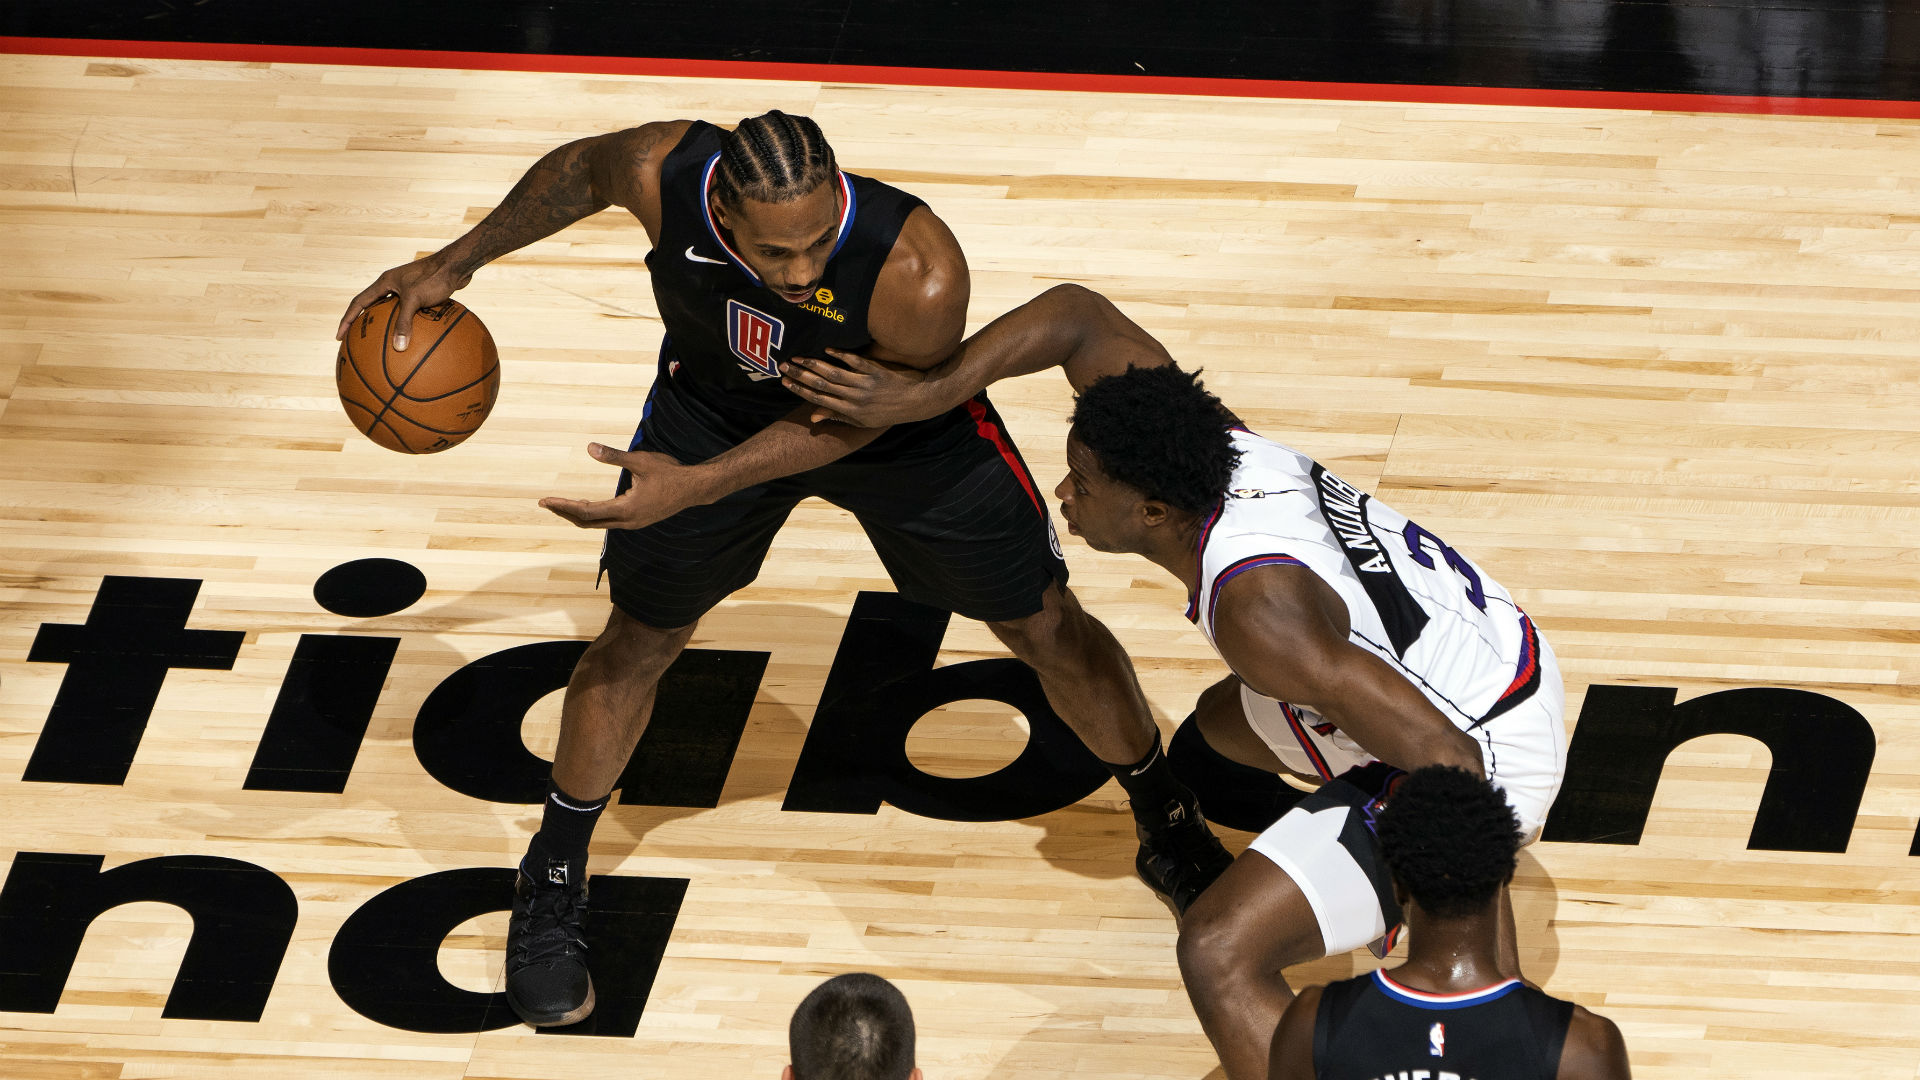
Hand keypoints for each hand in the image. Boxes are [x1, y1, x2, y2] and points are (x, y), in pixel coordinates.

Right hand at [335, 255, 472, 351]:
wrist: (457, 265)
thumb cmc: (435, 277)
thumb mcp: (416, 299)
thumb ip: (404, 323)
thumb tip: (398, 348)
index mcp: (384, 282)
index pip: (358, 303)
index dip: (347, 320)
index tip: (339, 336)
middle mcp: (393, 285)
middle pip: (372, 307)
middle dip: (363, 324)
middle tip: (356, 342)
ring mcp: (408, 290)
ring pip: (392, 311)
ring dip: (387, 326)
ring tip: (383, 345)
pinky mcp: (423, 295)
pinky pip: (411, 314)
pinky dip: (410, 326)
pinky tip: (414, 341)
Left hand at [539, 443, 711, 530]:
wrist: (695, 489)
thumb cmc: (670, 473)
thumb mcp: (641, 460)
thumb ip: (614, 456)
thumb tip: (589, 448)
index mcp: (626, 509)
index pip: (586, 512)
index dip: (564, 506)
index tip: (545, 501)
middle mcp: (627, 521)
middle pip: (588, 522)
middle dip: (565, 513)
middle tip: (546, 504)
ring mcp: (633, 523)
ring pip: (598, 524)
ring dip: (578, 515)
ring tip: (561, 505)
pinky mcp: (638, 519)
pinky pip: (608, 520)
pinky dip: (593, 514)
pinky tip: (588, 504)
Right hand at [780, 348, 941, 426]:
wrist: (920, 402)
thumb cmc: (889, 412)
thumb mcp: (863, 421)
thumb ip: (838, 416)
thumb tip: (813, 416)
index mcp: (850, 410)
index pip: (818, 399)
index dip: (800, 390)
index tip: (784, 381)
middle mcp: (855, 398)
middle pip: (822, 385)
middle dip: (801, 375)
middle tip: (784, 365)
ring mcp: (866, 385)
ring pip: (835, 375)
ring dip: (815, 365)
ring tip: (799, 357)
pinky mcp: (877, 372)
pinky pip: (857, 363)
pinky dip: (842, 356)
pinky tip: (829, 349)